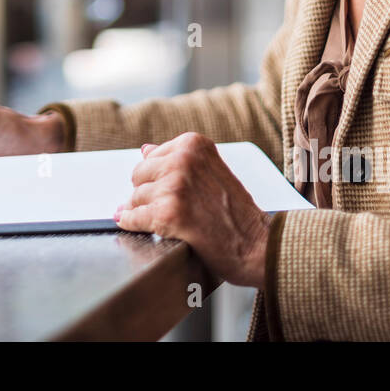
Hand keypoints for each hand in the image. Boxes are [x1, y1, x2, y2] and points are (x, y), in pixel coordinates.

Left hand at [115, 132, 270, 288]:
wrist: (257, 246)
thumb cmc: (237, 214)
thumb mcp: (210, 171)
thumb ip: (177, 159)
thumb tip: (145, 149)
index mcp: (193, 144)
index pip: (150, 157)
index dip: (158, 180)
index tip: (175, 194)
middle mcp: (183, 159)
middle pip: (139, 176)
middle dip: (149, 195)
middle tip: (174, 211)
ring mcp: (174, 185)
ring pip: (135, 199)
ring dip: (145, 213)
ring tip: (172, 223)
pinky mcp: (167, 213)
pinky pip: (132, 218)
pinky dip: (132, 226)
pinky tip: (143, 230)